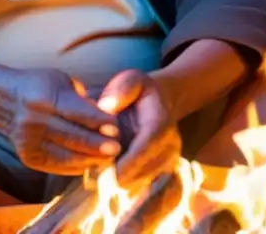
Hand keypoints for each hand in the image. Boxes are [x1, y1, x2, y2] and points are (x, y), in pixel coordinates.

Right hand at [0, 68, 120, 175]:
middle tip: (117, 148)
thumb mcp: (60, 81)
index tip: (116, 127)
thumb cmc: (38, 86)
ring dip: (91, 158)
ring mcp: (30, 141)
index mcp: (46, 97)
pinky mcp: (29, 157)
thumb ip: (82, 99)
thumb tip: (105, 118)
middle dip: (99, 144)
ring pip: (68, 155)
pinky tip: (90, 162)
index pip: (78, 113)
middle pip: (74, 137)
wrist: (2, 99)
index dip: (99, 122)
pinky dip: (76, 166)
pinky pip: (58, 165)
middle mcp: (36, 120)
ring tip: (108, 158)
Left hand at [98, 70, 180, 186]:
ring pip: (146, 180)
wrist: (159, 102)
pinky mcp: (162, 170)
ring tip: (98, 179)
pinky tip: (108, 183)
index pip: (148, 145)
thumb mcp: (131, 79)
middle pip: (147, 168)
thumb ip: (121, 89)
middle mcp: (170, 144)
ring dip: (123, 182)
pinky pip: (146, 185)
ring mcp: (168, 159)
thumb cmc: (140, 91)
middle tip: (96, 179)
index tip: (110, 174)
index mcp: (161, 122)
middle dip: (122, 176)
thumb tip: (106, 107)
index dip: (130, 161)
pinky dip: (128, 186)